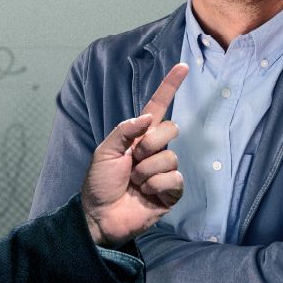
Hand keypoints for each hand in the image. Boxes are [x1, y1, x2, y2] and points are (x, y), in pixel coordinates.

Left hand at [80, 63, 189, 246]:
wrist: (99, 216)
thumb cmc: (99, 183)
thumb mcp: (104, 151)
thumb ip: (125, 130)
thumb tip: (149, 117)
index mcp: (138, 137)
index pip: (158, 107)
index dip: (170, 87)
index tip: (183, 66)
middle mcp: (154, 150)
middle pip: (170, 129)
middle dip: (150, 144)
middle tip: (133, 161)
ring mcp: (164, 170)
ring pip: (170, 158)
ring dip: (147, 171)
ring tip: (134, 182)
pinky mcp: (170, 191)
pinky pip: (174, 179)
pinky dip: (156, 185)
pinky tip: (145, 193)